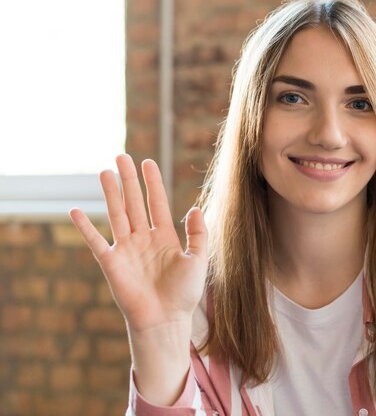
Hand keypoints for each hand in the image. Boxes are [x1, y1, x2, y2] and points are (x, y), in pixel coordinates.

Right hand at [69, 154, 207, 333]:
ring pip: (116, 215)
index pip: (157, 203)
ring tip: (105, 172)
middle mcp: (143, 239)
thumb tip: (194, 207)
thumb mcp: (198, 260)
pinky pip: (95, 241)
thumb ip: (198, 233)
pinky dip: (85, 227)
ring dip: (110, 194)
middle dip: (128, 180)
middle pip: (134, 203)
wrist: (166, 321)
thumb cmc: (184, 294)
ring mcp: (126, 249)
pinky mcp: (111, 263)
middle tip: (121, 156)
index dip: (153, 183)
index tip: (147, 161)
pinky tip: (75, 210)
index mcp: (165, 237)